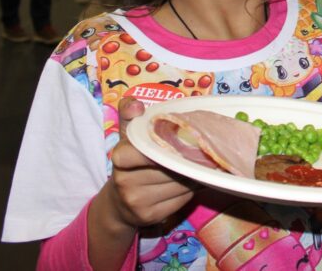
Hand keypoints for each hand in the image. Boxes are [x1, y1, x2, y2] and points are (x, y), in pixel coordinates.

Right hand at [106, 98, 195, 228]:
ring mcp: (136, 202)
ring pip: (179, 183)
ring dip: (193, 174)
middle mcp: (124, 181)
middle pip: (170, 166)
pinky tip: (191, 182)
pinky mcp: (149, 217)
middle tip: (202, 150)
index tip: (180, 142)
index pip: (146, 149)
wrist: (118, 203)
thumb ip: (130, 115)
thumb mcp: (128, 136)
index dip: (166, 146)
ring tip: (198, 165)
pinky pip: (181, 199)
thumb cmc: (131, 162)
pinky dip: (191, 189)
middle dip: (187, 158)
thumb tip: (136, 104)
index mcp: (120, 157)